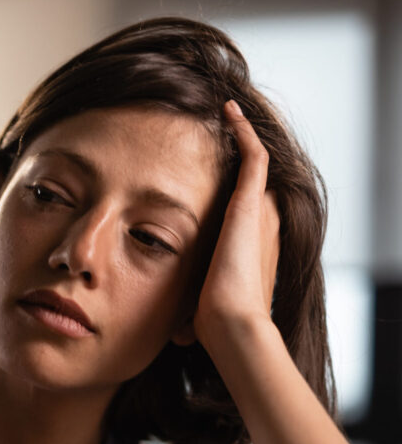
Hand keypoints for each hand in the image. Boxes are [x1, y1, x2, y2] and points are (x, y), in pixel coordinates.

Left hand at [193, 100, 279, 353]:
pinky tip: (227, 110)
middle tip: (218, 133)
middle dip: (237, 159)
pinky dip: (243, 131)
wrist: (234, 325)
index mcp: (254, 247)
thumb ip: (196, 309)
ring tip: (224, 113)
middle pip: (255, 182)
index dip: (236, 190)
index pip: (249, 208)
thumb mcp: (206, 309)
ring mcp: (263, 213)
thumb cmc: (217, 324)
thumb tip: (177, 334)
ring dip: (241, 138)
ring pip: (256, 163)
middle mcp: (265, 225)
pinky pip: (253, 156)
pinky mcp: (254, 203)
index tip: (214, 176)